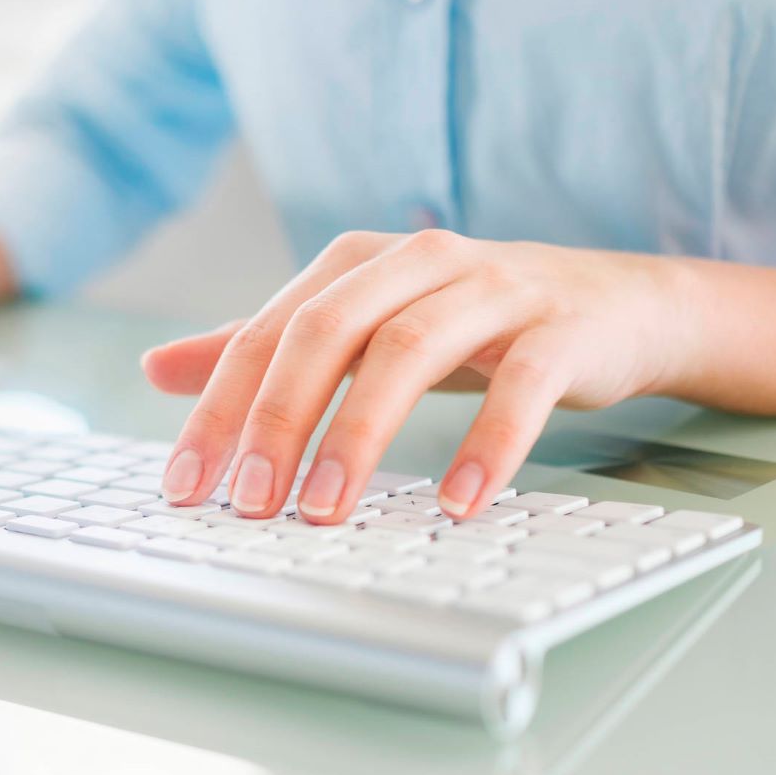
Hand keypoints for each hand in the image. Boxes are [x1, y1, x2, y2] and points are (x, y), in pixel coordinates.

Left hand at [141, 229, 690, 523]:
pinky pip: (519, 385)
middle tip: (249, 504)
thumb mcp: (361, 328)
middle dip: (277, 422)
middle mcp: (418, 263)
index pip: (265, 335)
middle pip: (325, 334)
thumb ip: (265, 347)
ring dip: (358, 438)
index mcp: (355, 265)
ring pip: (408, 352)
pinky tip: (454, 502)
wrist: (620, 306)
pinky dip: (485, 445)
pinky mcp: (562, 327)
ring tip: (324, 511)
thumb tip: (155, 367)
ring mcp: (494, 289)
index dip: (219, 409)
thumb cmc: (470, 325)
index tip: (187, 485)